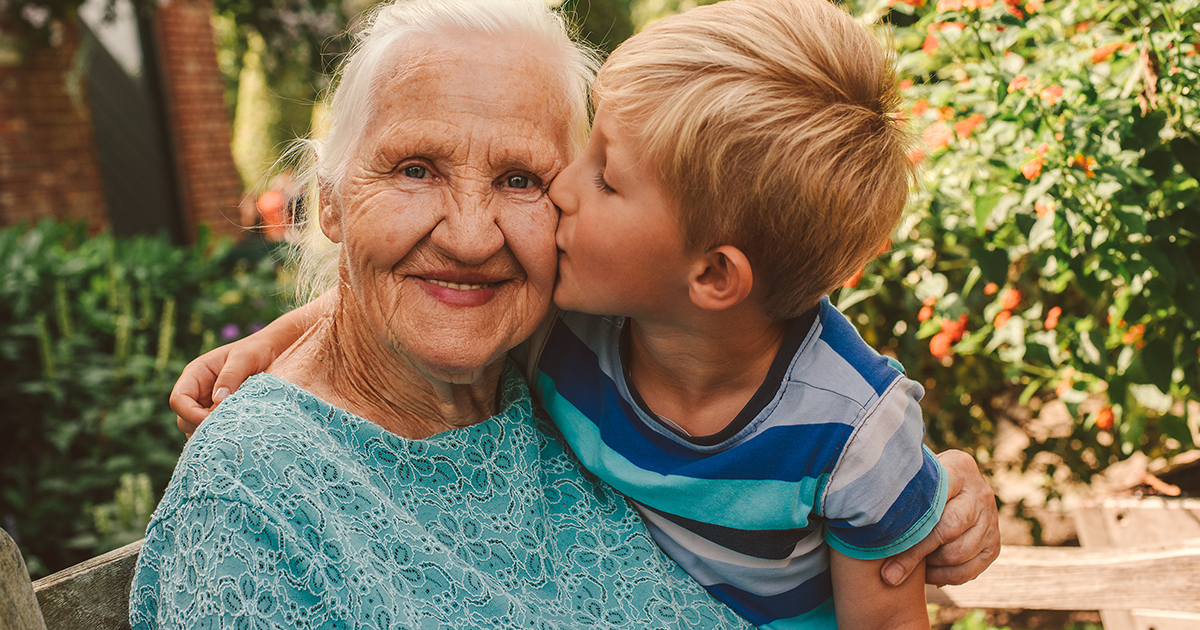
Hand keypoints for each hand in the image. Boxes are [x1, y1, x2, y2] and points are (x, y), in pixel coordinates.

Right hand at [170, 341, 276, 436]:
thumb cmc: (255, 350)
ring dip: (214, 433)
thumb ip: (230, 376)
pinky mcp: (222, 415)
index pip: (178, 400)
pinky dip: (224, 434)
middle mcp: (197, 392)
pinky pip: (215, 430)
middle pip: (185, 419)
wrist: (271, 352)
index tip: (212, 420)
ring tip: (236, 429)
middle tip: (229, 427)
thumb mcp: (244, 358)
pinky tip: (241, 431)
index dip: (190, 414)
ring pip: (198, 429)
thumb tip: (218, 401)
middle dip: (202, 426)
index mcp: (195, 375)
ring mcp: (208, 405)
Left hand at [881, 449, 999, 586]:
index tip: (883, 542)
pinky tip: (925, 575)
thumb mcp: (914, 474)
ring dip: (930, 566)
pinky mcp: (994, 544)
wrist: (953, 485)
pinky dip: (944, 578)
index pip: (935, 499)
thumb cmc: (919, 481)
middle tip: (889, 571)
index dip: (911, 525)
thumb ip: (900, 486)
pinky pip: (969, 571)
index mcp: (959, 468)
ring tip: (905, 568)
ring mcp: (991, 520)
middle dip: (916, 553)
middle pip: (948, 529)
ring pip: (959, 553)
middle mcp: (981, 493)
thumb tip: (867, 504)